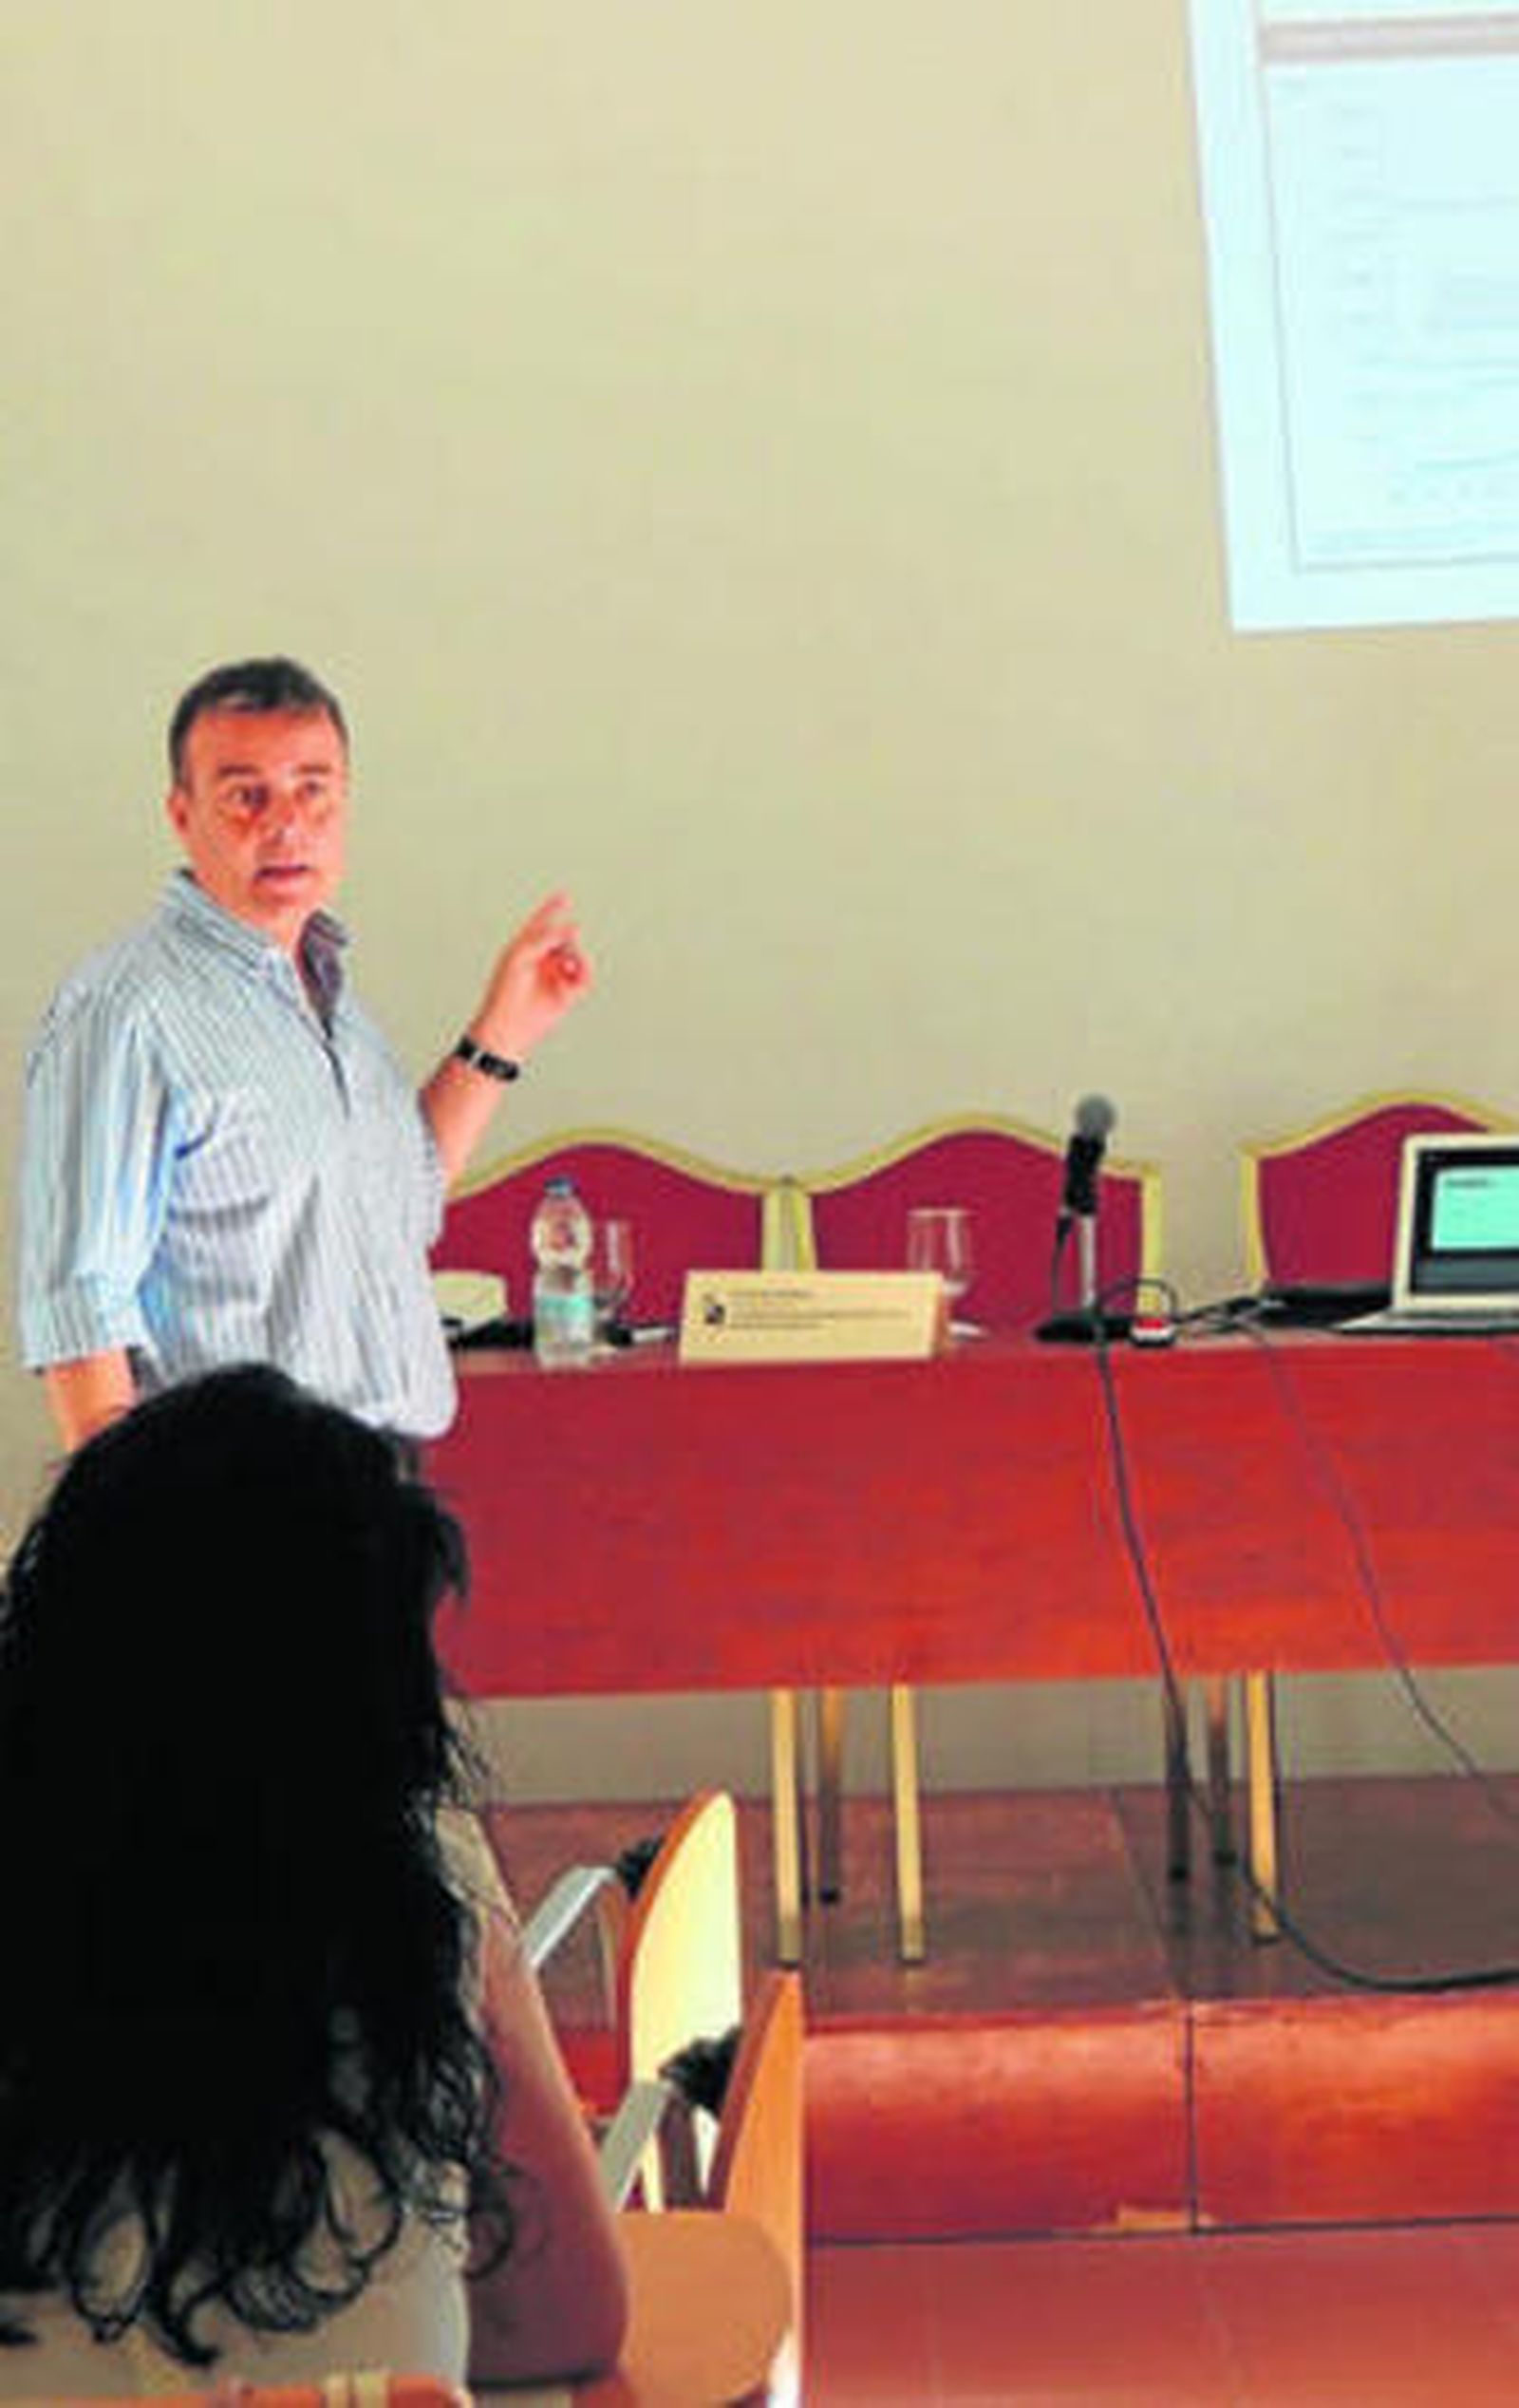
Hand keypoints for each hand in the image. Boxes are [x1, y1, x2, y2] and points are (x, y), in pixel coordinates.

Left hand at [471, 891, 590, 1063]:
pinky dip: (583, 976)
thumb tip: (574, 926)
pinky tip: (573, 982)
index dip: (551, 909)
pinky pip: (584, 978)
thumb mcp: (522, 955)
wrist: (510, 1025)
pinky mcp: (566, 993)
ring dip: (576, 960)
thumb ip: (547, 937)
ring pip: (577, 957)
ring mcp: (554, 975)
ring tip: (568, 970)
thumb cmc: (506, 991)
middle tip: (562, 953)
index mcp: (525, 947)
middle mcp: (541, 959)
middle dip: (566, 942)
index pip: (540, 922)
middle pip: (564, 938)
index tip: (564, 896)